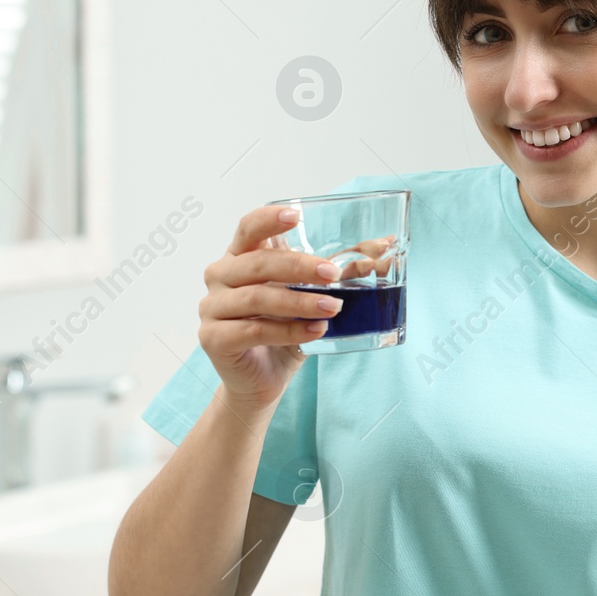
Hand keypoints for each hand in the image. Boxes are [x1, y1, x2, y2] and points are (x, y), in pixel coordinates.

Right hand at [197, 205, 349, 409]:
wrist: (263, 379)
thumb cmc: (286, 331)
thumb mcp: (312, 296)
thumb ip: (339, 272)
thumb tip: (385, 248)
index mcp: (240, 257)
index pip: (248, 228)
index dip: (268, 219)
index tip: (296, 215)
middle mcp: (220, 277)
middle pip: (258, 263)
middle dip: (299, 267)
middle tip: (332, 274)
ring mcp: (212, 308)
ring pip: (257, 298)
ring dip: (299, 302)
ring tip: (332, 308)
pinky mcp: (213, 338)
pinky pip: (254, 330)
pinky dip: (288, 330)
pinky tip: (315, 331)